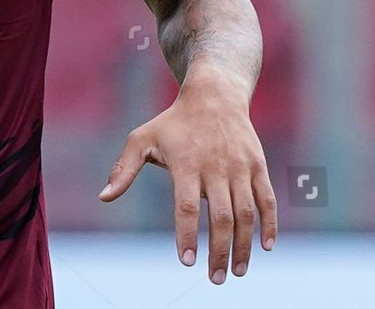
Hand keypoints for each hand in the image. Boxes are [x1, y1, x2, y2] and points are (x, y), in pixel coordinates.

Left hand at [98, 76, 275, 283]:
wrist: (214, 95)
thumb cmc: (173, 122)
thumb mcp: (142, 138)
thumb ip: (124, 169)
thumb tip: (104, 197)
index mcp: (186, 164)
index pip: (187, 206)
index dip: (188, 235)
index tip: (188, 261)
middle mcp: (215, 167)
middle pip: (221, 216)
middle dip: (219, 251)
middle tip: (215, 279)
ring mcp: (240, 167)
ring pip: (246, 213)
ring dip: (244, 245)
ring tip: (238, 271)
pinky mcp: (258, 166)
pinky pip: (267, 199)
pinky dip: (270, 224)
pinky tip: (266, 248)